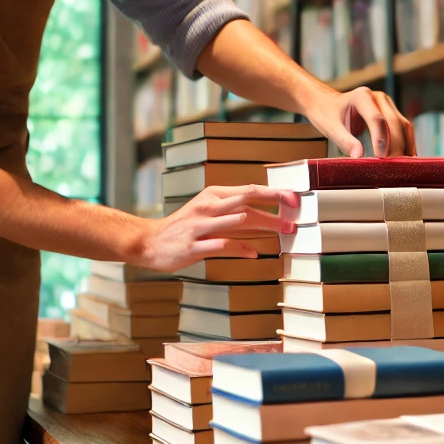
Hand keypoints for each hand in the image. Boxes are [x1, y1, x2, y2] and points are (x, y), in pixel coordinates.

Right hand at [131, 185, 298, 273]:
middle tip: (295, 215)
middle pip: (247, 201)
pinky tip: (254, 253)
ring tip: (284, 231)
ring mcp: (201, 226)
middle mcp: (208, 207)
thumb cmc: (183, 227)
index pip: (249, 189)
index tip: (294, 198)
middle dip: (274, 207)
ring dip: (264, 225)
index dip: (274, 193)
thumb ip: (233, 211)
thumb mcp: (207, 210)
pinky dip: (241, 248)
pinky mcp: (194, 245)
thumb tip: (261, 215)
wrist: (149, 242)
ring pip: (238, 220)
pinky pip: (222, 245)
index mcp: (214, 195)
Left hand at [303, 86, 415, 157]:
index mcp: (362, 96)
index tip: (381, 156)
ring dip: (404, 145)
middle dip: (395, 145)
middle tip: (392, 165)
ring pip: (403, 125)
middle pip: (393, 122)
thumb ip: (344, 140)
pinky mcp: (392, 113)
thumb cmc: (327, 113)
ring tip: (402, 165)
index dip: (381, 138)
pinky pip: (404, 129)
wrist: (326, 103)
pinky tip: (408, 158)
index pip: (376, 118)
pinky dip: (407, 143)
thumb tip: (359, 156)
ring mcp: (387, 105)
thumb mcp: (330, 127)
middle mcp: (378, 98)